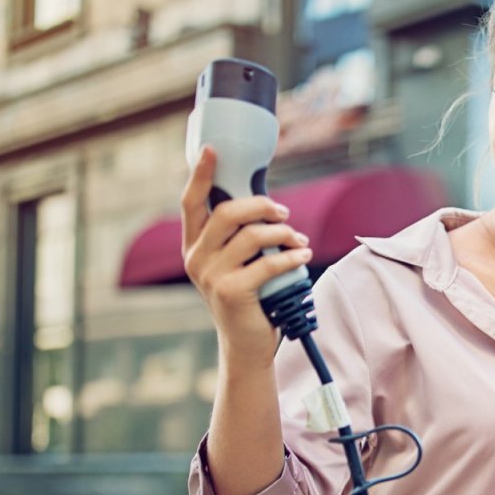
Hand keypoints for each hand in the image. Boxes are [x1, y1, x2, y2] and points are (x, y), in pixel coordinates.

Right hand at [180, 145, 313, 364]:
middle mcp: (195, 258)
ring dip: (282, 233)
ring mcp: (210, 276)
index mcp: (193, 246)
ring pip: (250, 237)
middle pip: (225, 213)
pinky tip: (303, 256)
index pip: (191, 202)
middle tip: (283, 213)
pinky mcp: (231, 292)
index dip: (201, 174)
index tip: (213, 149)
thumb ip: (240, 237)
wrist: (246, 345)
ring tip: (299, 241)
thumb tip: (268, 204)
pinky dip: (290, 257)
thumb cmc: (249, 299)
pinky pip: (267, 264)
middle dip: (260, 206)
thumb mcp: (238, 264)